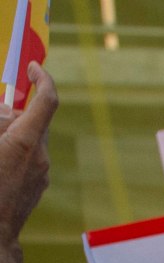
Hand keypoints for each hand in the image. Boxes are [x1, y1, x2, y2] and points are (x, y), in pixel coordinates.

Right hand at [0, 64, 54, 248]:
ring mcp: (41, 173)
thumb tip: (7, 111)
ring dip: (10, 131)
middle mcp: (39, 156)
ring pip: (29, 138)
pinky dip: (13, 148)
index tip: (33, 67)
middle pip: (33, 119)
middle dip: (12, 110)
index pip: (47, 101)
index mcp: (25, 143)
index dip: (42, 79)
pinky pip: (28, 157)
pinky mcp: (38, 185)